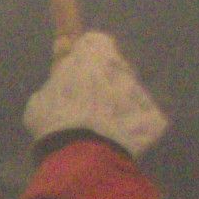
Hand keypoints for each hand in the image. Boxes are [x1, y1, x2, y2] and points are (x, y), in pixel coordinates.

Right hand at [23, 30, 166, 158]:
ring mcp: (142, 92)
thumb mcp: (42, 95)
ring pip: (127, 94)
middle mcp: (123, 67)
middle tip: (82, 105)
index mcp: (94, 54)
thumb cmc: (54, 120)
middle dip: (101, 81)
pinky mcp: (156, 118)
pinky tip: (114, 142)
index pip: (93, 41)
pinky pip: (142, 119)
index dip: (83, 55)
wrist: (82, 157)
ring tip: (96, 130)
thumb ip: (59, 75)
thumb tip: (64, 55)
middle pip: (113, 69)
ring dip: (115, 105)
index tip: (72, 69)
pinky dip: (130, 127)